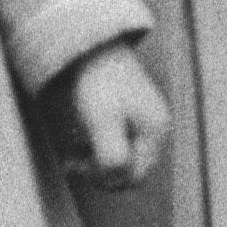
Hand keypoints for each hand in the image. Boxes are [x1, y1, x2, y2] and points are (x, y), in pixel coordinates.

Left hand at [52, 38, 171, 191]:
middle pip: (130, 168)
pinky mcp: (124, 112)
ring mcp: (140, 119)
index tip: (79, 168)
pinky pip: (114, 142)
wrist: (87, 45)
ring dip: (95, 161)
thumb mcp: (104, 122)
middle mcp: (153, 127)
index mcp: (155, 131)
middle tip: (72, 163)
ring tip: (71, 155)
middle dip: (100, 171)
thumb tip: (115, 181)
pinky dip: (94, 147)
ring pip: (120, 156)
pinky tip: (76, 142)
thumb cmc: (97, 82)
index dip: (107, 179)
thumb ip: (113, 156)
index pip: (136, 175)